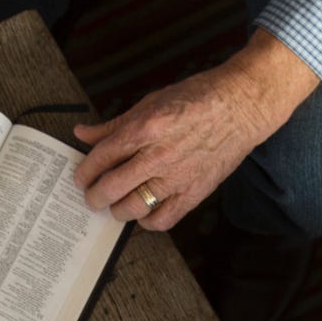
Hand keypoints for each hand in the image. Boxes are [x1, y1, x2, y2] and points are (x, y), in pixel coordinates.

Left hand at [71, 34, 317, 230]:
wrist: (240, 106)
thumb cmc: (197, 99)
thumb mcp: (150, 102)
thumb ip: (113, 124)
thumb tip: (82, 133)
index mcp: (143, 129)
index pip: (100, 158)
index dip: (84, 172)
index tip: (81, 178)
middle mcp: (157, 156)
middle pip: (110, 188)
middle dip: (94, 197)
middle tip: (93, 197)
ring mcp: (176, 177)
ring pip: (132, 209)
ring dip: (117, 211)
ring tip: (117, 205)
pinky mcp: (194, 193)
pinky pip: (162, 220)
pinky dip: (148, 221)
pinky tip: (145, 212)